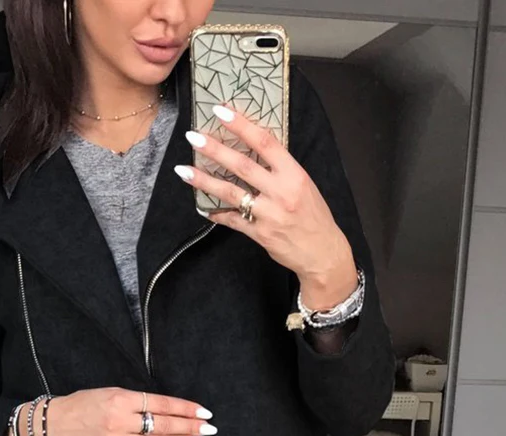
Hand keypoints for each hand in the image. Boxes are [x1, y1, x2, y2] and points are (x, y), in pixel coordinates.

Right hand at [9, 388, 217, 435]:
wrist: (53, 427)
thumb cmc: (82, 406)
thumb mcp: (109, 393)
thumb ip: (136, 401)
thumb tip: (169, 409)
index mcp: (119, 399)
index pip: (161, 404)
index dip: (185, 409)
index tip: (203, 412)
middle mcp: (119, 420)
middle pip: (164, 425)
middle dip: (190, 427)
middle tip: (209, 429)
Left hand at [176, 104, 358, 306]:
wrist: (322, 253)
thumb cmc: (314, 217)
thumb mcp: (304, 185)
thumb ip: (281, 169)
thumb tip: (253, 151)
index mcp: (294, 174)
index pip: (265, 142)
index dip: (241, 125)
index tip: (220, 111)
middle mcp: (281, 192)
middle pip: (242, 165)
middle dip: (215, 149)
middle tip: (192, 137)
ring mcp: (268, 214)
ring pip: (231, 192)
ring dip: (204, 180)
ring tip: (183, 170)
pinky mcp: (259, 234)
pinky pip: (232, 220)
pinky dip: (217, 213)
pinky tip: (202, 206)